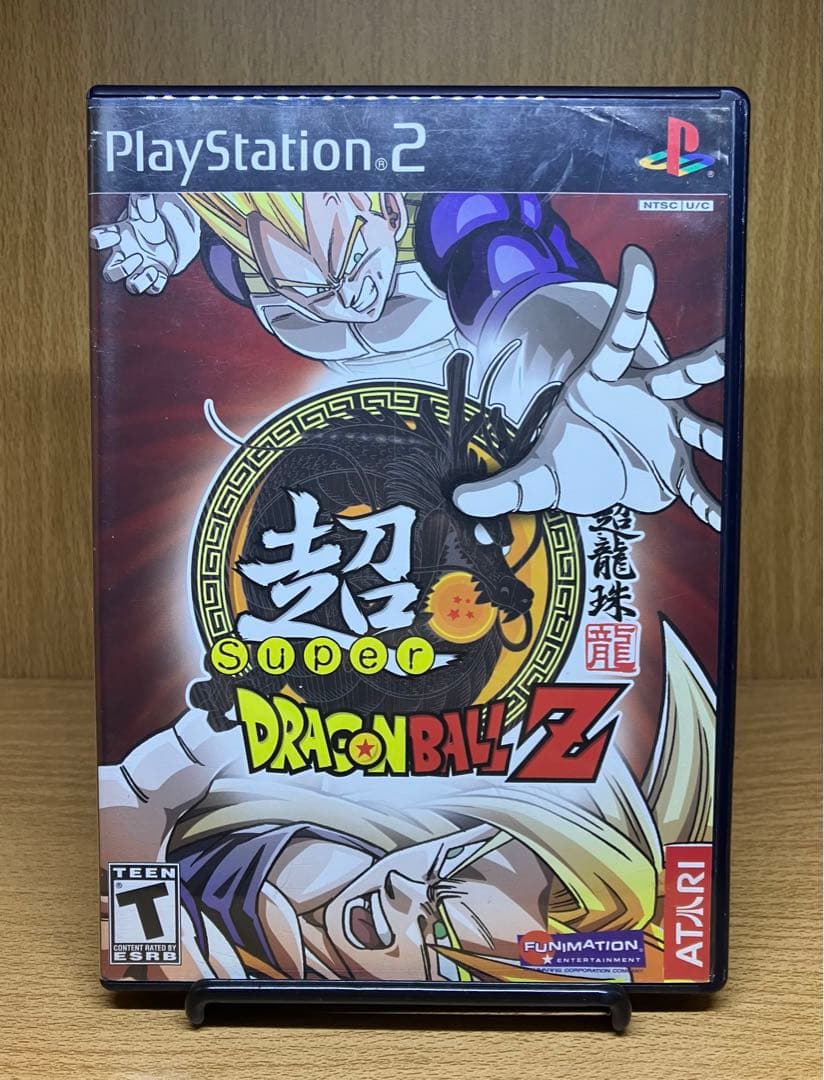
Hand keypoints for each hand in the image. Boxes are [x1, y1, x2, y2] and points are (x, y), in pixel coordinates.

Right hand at [89, 192, 199, 294]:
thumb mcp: (146, 209)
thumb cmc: (149, 223)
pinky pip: (153, 289)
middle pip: (110, 274)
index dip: (101, 239)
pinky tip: (160, 271)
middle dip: (121, 269)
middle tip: (137, 256)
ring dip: (139, 281)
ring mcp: (141, 269)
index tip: (116, 234)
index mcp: (118, 236)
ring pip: (132, 286)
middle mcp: (126, 257)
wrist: (169, 236)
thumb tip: (142, 198)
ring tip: (151, 268)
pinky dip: (156, 283)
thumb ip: (142, 202)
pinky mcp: (157, 277)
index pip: (98, 239)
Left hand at [453, 246, 723, 529]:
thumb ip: (501, 487)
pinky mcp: (674, 466)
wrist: (596, 480)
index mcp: (603, 384)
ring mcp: (664, 431)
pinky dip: (705, 503)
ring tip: (738, 438)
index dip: (631, 299)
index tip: (638, 259)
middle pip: (674, 377)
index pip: (618, 337)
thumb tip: (460, 500)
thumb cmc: (569, 459)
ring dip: (718, 432)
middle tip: (722, 354)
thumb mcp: (532, 475)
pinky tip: (721, 517)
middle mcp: (642, 401)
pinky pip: (693, 486)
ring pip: (697, 427)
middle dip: (699, 367)